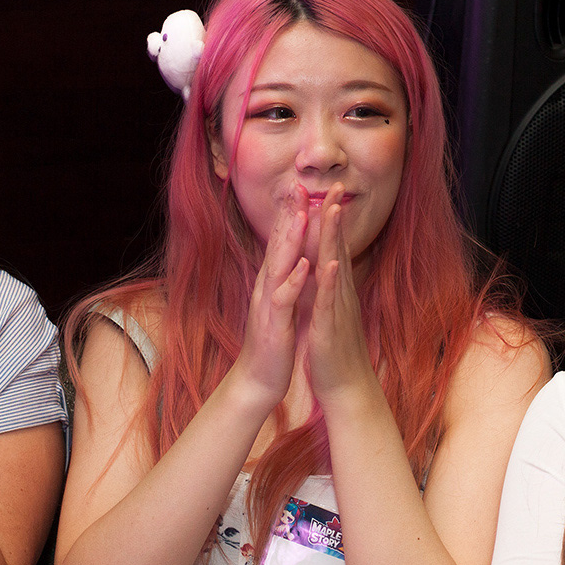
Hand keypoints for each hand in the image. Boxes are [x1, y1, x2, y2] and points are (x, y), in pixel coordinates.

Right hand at [230, 200, 308, 412]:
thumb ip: (283, 280)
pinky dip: (294, 281)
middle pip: (276, 245)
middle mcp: (267, 287)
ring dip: (289, 240)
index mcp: (272, 283)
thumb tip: (290, 259)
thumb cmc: (274, 342)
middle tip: (298, 186)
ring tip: (302, 214)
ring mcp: (268, 304)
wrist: (259, 379)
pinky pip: (284, 299)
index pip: (279, 243)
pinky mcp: (275, 324)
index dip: (288, 214)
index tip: (299, 188)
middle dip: (287, 215)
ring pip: (278, 266)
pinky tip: (306, 265)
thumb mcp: (279, 305)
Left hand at [305, 185, 379, 413]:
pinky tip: (329, 263)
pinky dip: (330, 282)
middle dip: (335, 217)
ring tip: (333, 210)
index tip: (328, 192)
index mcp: (336, 290)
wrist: (345, 386)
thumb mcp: (330, 312)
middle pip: (338, 248)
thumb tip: (325, 268)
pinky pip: (331, 301)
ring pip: (336, 268)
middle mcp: (340, 294)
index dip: (331, 220)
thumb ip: (329, 289)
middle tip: (336, 186)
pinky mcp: (332, 327)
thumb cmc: (334, 351)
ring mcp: (338, 309)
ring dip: (335, 239)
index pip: (334, 248)